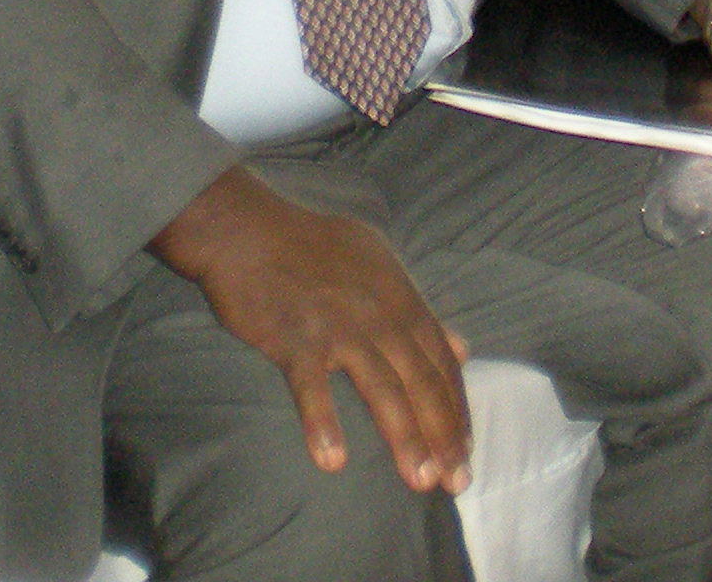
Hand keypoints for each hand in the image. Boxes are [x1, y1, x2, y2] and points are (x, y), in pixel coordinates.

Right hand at [151, 165, 471, 492]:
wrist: (247, 229)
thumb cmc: (310, 245)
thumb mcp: (378, 262)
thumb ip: (419, 308)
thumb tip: (462, 347)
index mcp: (399, 295)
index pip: (440, 358)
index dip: (456, 406)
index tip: (465, 449)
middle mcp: (378, 312)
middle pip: (421, 380)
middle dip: (442, 433)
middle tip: (455, 482)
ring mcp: (338, 326)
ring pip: (381, 388)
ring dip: (404, 436)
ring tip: (418, 480)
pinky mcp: (294, 339)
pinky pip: (312, 387)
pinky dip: (323, 422)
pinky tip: (333, 460)